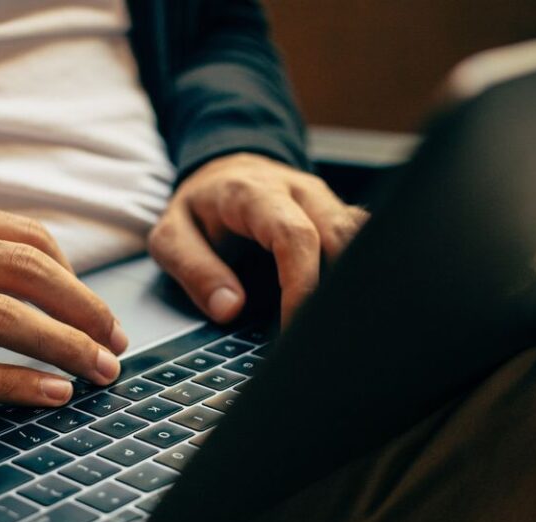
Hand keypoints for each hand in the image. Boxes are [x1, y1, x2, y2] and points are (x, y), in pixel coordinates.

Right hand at [0, 193, 127, 404]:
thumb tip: (43, 273)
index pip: (26, 237)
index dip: (75, 277)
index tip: (96, 309)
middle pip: (25, 272)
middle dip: (84, 311)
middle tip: (115, 342)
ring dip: (62, 346)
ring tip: (98, 371)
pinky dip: (11, 382)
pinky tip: (48, 393)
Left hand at [149, 153, 368, 324]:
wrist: (222, 172)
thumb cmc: (199, 207)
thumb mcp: (171, 236)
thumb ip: (195, 270)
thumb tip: (229, 308)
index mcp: (254, 193)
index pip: (295, 236)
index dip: (302, 284)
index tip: (295, 326)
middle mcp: (298, 191)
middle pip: (342, 235)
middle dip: (337, 290)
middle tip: (322, 335)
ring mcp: (324, 200)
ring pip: (362, 236)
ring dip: (355, 280)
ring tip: (339, 325)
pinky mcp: (337, 213)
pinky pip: (363, 239)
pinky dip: (360, 271)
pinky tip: (347, 304)